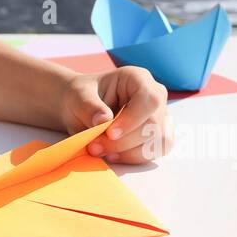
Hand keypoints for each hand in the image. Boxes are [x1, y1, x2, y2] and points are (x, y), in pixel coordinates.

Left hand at [58, 67, 173, 164]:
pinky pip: (155, 152)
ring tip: (101, 151)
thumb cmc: (80, 97)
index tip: (109, 133)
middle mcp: (154, 96)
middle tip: (94, 146)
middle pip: (154, 125)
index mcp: (138, 78)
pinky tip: (113, 155)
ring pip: (158, 142)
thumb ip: (89, 106)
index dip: (132, 120)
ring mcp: (159, 117)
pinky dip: (133, 158)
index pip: (150, 100)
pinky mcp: (156, 136)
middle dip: (124, 142)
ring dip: (128, 153)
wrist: (79, 108)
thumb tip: (104, 120)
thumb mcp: (77, 96)